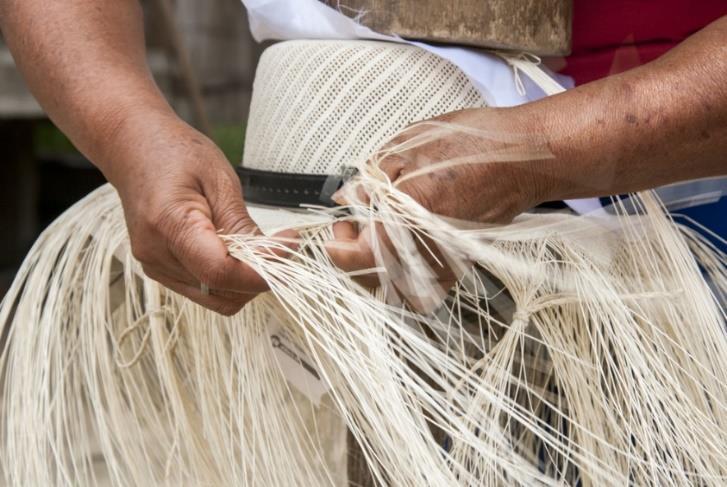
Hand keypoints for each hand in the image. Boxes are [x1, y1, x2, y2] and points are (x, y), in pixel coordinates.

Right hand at [105, 113, 290, 314]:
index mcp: (169, 224)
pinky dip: (227, 278)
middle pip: (220, 291)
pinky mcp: (160, 269)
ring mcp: (155, 265)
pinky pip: (203, 289)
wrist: (133, 147)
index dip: (260, 271)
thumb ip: (242, 224)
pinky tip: (235, 250)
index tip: (288, 249)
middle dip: (257, 277)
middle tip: (280, 246)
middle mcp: (156, 254)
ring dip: (243, 281)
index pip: (219, 272)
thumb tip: (274, 256)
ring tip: (258, 247)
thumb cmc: (175, 153)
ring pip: (214, 297)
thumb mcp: (219, 179)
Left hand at [326, 107, 552, 293]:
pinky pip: (421, 284)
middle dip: (351, 256)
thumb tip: (349, 197)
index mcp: (405, 219)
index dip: (336, 244)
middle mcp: (424, 249)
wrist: (527, 160)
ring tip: (375, 236)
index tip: (337, 227)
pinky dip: (402, 272)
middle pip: (370, 278)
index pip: (355, 256)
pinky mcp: (459, 263)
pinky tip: (402, 244)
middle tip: (352, 227)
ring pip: (394, 287)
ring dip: (375, 268)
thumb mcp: (410, 146)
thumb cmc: (475, 146)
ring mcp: (444, 262)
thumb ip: (373, 177)